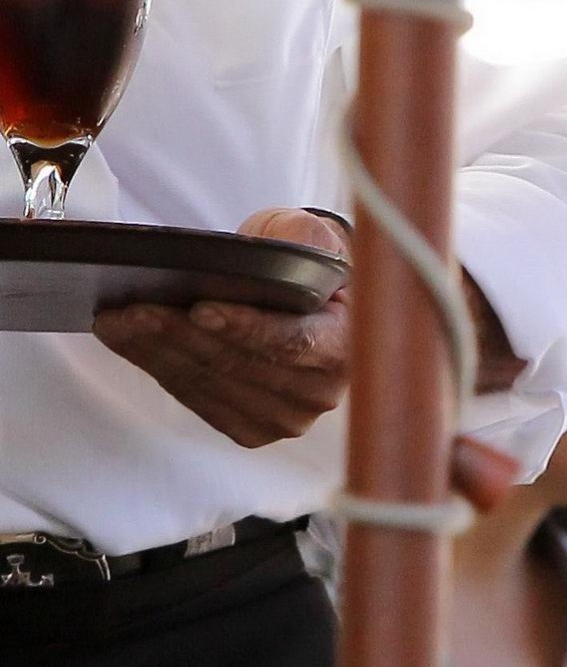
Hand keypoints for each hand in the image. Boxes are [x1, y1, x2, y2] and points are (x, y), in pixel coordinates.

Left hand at [94, 207, 349, 446]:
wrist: (302, 304)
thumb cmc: (303, 271)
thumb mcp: (313, 239)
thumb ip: (308, 237)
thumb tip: (286, 245)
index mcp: (348, 345)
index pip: (294, 342)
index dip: (246, 328)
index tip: (198, 309)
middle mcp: (322, 391)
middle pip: (240, 365)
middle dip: (181, 334)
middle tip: (133, 308)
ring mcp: (288, 417)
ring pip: (211, 383)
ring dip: (158, 351)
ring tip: (118, 320)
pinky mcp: (253, 429)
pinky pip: (197, 399)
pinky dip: (157, 368)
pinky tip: (129, 342)